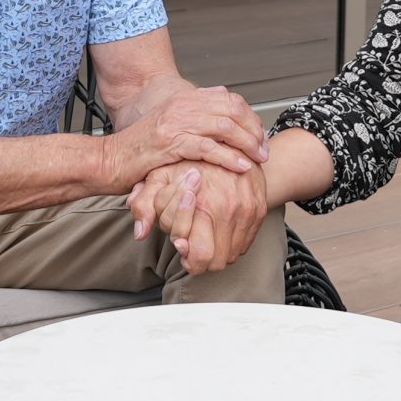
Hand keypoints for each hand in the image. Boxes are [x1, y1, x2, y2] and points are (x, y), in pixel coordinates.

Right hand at [100, 87, 268, 192]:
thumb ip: (193, 113)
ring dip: (247, 144)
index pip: (230, 99)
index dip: (250, 117)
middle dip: (254, 131)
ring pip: (225, 127)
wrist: (108, 160)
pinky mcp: (170, 144)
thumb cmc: (139, 148)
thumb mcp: (168, 123)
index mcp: (184, 98)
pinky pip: (208, 148)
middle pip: (232, 111)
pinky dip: (229, 158)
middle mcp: (182, 105)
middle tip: (264, 150)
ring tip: (259, 159)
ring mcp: (176, 123)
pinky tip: (242, 167)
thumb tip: (220, 98)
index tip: (260, 135)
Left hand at [130, 160, 267, 274]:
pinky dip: (232, 241)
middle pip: (217, 262)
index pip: (199, 257)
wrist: (227, 138)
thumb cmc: (189, 158)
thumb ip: (144, 204)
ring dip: (218, 250)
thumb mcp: (158, 176)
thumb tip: (140, 233)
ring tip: (204, 233)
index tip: (182, 246)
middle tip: (191, 244)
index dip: (187, 257)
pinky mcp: (260, 210)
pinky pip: (246, 241)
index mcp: (205, 205)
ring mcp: (249, 211)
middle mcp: (230, 211)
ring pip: (233, 254)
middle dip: (201, 257)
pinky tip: (218, 227)